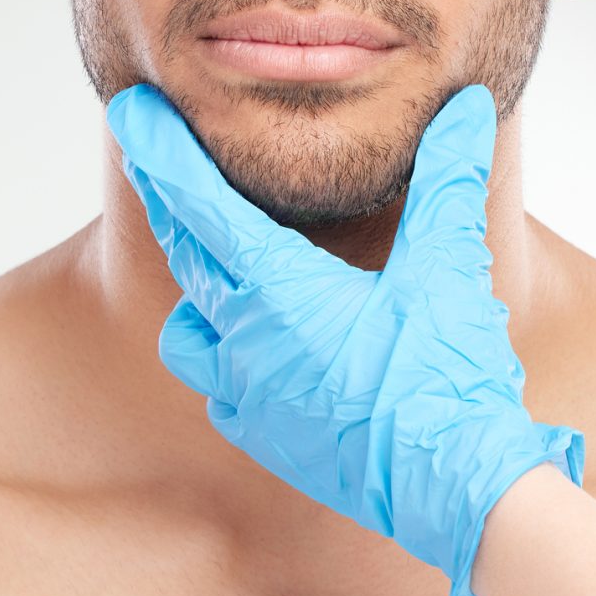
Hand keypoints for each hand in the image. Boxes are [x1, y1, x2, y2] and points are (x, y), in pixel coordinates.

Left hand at [106, 82, 584, 595]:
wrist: (457, 490)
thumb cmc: (445, 376)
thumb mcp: (448, 264)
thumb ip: (449, 176)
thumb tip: (467, 105)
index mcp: (276, 291)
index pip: (197, 202)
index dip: (160, 149)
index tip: (128, 108)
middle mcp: (243, 340)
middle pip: (184, 251)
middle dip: (167, 195)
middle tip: (151, 148)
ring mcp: (246, 395)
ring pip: (188, 322)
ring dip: (196, 279)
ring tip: (212, 250)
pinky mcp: (263, 436)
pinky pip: (216, 381)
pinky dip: (223, 348)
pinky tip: (253, 341)